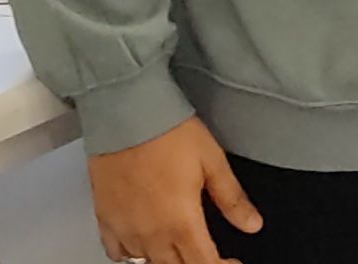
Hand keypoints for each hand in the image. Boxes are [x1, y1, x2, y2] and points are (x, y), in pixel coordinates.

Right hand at [90, 116, 261, 263]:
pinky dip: (130, 253)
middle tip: (205, 251)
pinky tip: (141, 243)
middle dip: (194, 263)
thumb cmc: (168, 131)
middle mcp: (152, 233)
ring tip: (176, 245)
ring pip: (146, 262)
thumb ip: (232, 198)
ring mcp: (125, 227)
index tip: (231, 261)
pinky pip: (116, 251)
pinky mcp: (105, 216)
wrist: (126, 110)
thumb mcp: (212, 160)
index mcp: (182, 223)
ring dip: (165, 259)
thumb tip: (252, 224)